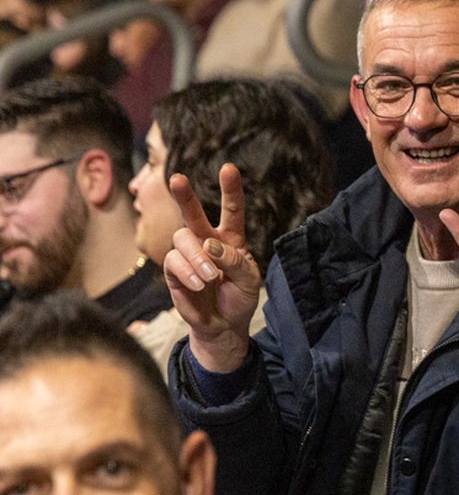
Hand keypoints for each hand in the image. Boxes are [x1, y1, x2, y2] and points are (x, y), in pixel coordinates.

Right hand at [162, 163, 259, 372]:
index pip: (231, 210)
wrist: (224, 325)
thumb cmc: (240, 298)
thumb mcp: (249, 279)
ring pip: (182, 238)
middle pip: (193, 214)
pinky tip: (198, 283)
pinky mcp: (174, 272)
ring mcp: (188, 256)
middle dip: (185, 196)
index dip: (231, 190)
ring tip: (210, 276)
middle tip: (178, 178)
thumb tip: (209, 245)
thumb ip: (234, 259)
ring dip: (197, 257)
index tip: (228, 168)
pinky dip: (187, 271)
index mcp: (231, 239)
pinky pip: (173, 261)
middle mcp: (207, 242)